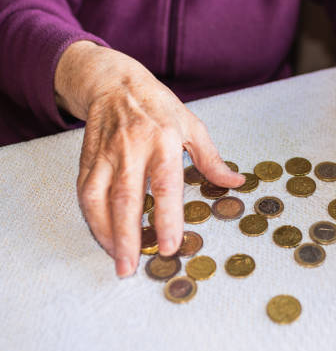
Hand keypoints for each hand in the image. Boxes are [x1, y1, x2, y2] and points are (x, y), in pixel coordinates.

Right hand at [55, 41, 244, 276]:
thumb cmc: (157, 105)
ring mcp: (106, 156)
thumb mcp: (192, 125)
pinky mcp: (88, 160)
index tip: (170, 244)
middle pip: (127, 199)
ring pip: (100, 200)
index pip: (166, 184)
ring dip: (107, 234)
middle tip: (132, 267)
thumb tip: (236, 181)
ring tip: (118, 260)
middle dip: (128, 237)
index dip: (167, 217)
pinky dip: (92, 219)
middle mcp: (132, 149)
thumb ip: (212, 158)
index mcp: (164, 141)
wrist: (114, 83)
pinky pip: (85, 195)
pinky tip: (103, 237)